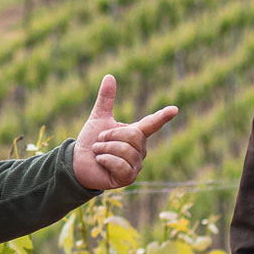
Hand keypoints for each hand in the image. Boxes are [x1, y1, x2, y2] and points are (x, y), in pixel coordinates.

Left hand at [71, 75, 177, 190]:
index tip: (174, 109)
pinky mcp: (128, 178)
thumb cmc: (91, 141)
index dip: (162, 116)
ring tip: (99, 151)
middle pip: (133, 136)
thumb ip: (106, 99)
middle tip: (99, 140)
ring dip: (105, 148)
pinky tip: (101, 162)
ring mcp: (136, 165)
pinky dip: (106, 160)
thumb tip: (109, 76)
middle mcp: (140, 150)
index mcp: (135, 133)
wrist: (78, 162)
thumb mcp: (98, 118)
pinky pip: (121, 165)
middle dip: (111, 135)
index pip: (152, 123)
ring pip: (125, 151)